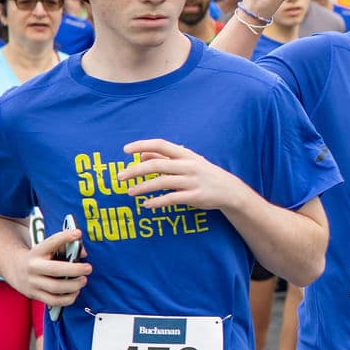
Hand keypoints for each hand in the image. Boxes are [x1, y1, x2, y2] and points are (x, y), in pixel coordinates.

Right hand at [19, 227, 90, 308]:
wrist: (14, 268)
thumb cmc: (39, 257)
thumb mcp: (48, 248)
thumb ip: (65, 246)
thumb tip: (83, 253)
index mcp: (37, 252)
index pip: (51, 242)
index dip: (64, 237)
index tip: (78, 233)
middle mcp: (33, 267)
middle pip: (56, 270)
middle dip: (76, 270)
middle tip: (88, 268)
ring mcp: (32, 283)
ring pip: (56, 288)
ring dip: (74, 285)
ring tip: (83, 281)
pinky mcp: (34, 295)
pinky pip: (54, 301)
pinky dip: (68, 298)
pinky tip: (75, 292)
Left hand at [119, 139, 243, 212]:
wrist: (229, 190)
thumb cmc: (203, 173)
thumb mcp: (187, 162)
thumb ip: (165, 158)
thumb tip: (141, 155)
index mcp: (185, 154)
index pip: (161, 145)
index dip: (142, 145)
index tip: (125, 150)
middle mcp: (189, 165)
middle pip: (157, 164)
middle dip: (136, 170)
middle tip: (119, 176)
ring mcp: (192, 181)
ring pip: (162, 182)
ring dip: (143, 187)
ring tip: (129, 192)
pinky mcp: (195, 196)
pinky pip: (172, 198)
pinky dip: (157, 202)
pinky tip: (146, 205)